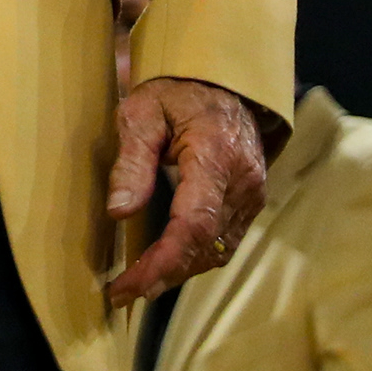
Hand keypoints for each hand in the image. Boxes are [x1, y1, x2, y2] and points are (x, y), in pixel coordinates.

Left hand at [102, 73, 268, 307]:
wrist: (224, 79)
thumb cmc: (177, 92)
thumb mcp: (142, 113)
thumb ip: (131, 162)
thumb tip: (118, 213)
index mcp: (215, 156)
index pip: (192, 225)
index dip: (160, 263)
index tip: (128, 285)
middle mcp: (242, 181)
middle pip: (204, 246)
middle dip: (163, 275)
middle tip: (121, 292)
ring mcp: (253, 194)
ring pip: (217, 251)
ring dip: (179, 271)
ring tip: (138, 282)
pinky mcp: (252, 200)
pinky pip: (225, 241)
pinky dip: (195, 257)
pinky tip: (166, 262)